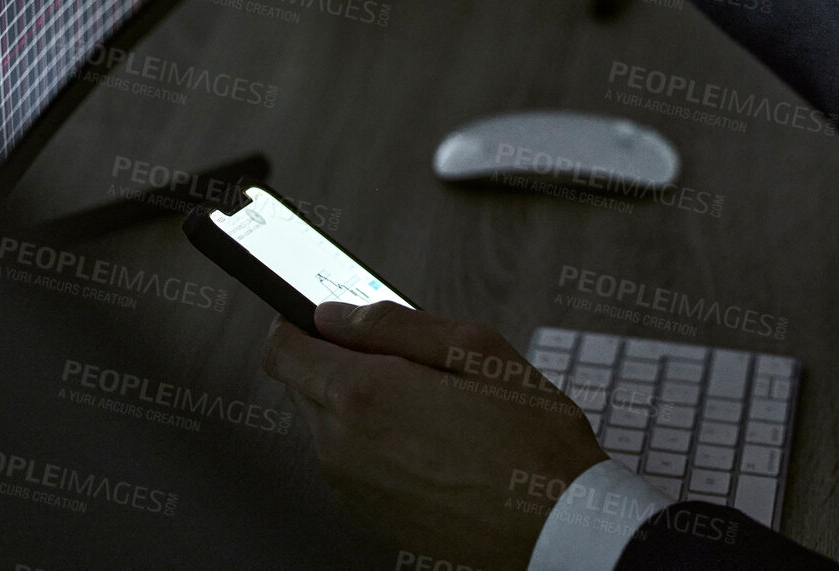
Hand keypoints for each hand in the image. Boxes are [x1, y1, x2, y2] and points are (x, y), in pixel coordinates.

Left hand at [263, 302, 608, 570]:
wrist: (556, 523)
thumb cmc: (528, 438)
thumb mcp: (473, 349)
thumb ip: (393, 323)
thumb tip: (336, 314)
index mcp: (361, 396)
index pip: (282, 350)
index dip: (298, 323)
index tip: (325, 318)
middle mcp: (342, 446)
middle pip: (302, 386)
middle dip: (339, 362)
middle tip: (406, 360)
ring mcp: (353, 487)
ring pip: (328, 425)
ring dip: (361, 404)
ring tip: (432, 404)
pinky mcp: (371, 514)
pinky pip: (352, 462)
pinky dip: (377, 444)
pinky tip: (433, 441)